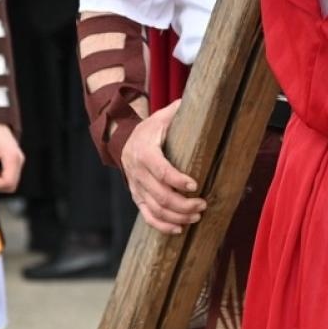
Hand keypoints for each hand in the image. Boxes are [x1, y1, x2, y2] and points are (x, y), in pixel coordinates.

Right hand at [122, 100, 206, 234]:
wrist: (124, 140)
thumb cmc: (151, 128)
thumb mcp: (163, 116)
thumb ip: (180, 110)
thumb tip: (204, 99)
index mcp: (145, 151)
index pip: (161, 170)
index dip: (177, 180)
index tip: (195, 185)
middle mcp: (138, 172)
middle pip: (160, 195)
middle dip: (184, 203)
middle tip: (203, 204)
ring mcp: (136, 187)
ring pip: (155, 209)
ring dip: (178, 216)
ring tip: (197, 215)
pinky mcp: (137, 197)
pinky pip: (147, 216)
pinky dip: (162, 226)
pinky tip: (179, 229)